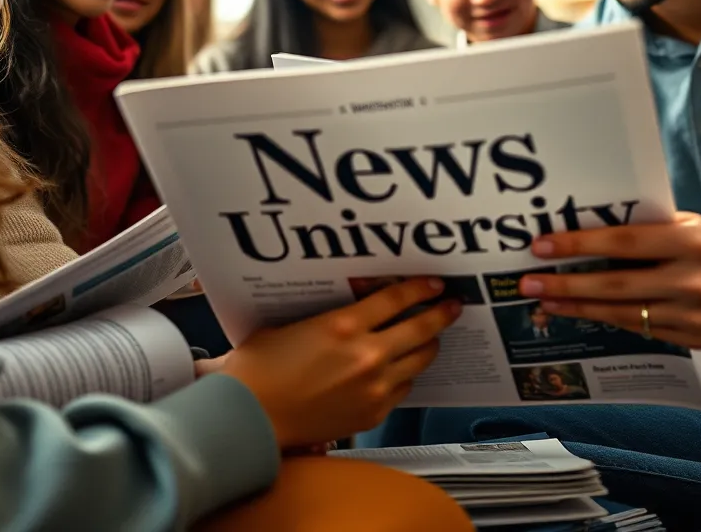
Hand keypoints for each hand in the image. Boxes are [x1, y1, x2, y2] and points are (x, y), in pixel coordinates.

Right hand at [211, 278, 460, 448]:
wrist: (249, 417)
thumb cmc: (260, 371)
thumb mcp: (293, 324)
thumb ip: (330, 315)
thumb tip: (352, 306)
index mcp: (344, 325)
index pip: (399, 299)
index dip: (422, 288)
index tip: (434, 283)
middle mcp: (366, 355)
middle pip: (421, 329)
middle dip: (441, 314)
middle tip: (451, 306)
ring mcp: (373, 388)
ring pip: (420, 361)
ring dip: (429, 346)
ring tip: (432, 338)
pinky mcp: (371, 415)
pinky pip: (404, 391)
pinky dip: (406, 377)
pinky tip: (401, 371)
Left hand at [519, 213, 700, 348]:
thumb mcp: (689, 227)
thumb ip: (647, 226)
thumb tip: (588, 223)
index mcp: (690, 242)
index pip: (624, 242)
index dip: (580, 244)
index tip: (543, 246)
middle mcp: (691, 280)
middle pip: (615, 283)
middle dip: (566, 282)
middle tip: (528, 281)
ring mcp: (691, 314)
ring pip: (620, 312)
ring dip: (576, 305)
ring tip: (543, 298)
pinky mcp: (688, 339)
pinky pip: (635, 328)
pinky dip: (602, 318)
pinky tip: (575, 310)